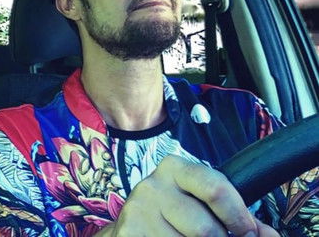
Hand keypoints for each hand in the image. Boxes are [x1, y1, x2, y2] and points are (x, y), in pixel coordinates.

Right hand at [98, 155, 278, 236]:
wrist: (133, 223)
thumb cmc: (177, 211)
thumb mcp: (203, 202)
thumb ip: (237, 215)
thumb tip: (270, 235)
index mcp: (174, 168)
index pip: (216, 189)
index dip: (239, 218)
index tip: (248, 233)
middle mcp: (152, 186)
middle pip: (206, 228)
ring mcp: (137, 211)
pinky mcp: (129, 233)